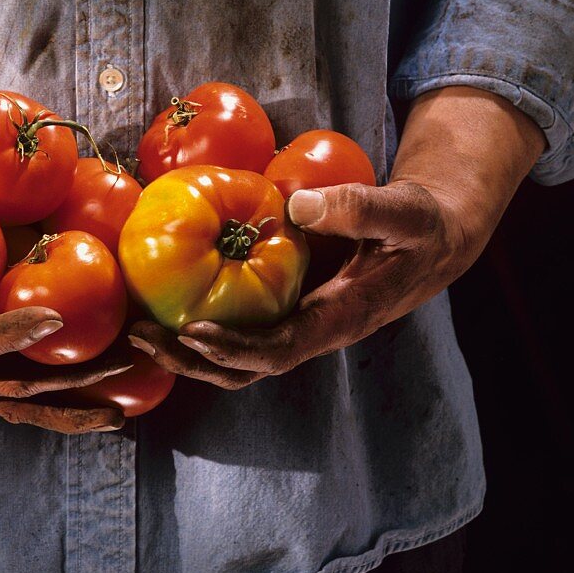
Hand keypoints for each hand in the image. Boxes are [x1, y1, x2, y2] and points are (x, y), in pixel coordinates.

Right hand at [0, 114, 128, 433]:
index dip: (8, 336)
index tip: (56, 319)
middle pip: (10, 389)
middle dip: (69, 383)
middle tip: (127, 366)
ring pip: (20, 398)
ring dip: (74, 397)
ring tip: (132, 396)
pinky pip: (15, 382)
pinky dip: (57, 388)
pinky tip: (100, 380)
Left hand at [127, 86, 545, 388]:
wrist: (433, 238)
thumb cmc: (419, 225)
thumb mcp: (400, 211)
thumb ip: (356, 208)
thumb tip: (296, 206)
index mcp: (341, 317)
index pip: (281, 350)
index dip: (235, 349)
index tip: (192, 335)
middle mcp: (315, 330)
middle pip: (247, 366)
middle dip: (193, 360)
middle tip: (141, 336)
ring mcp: (301, 322)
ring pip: (239, 356)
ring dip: (189, 350)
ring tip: (139, 330)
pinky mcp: (290, 306)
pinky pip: (243, 328)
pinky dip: (203, 328)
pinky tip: (168, 305)